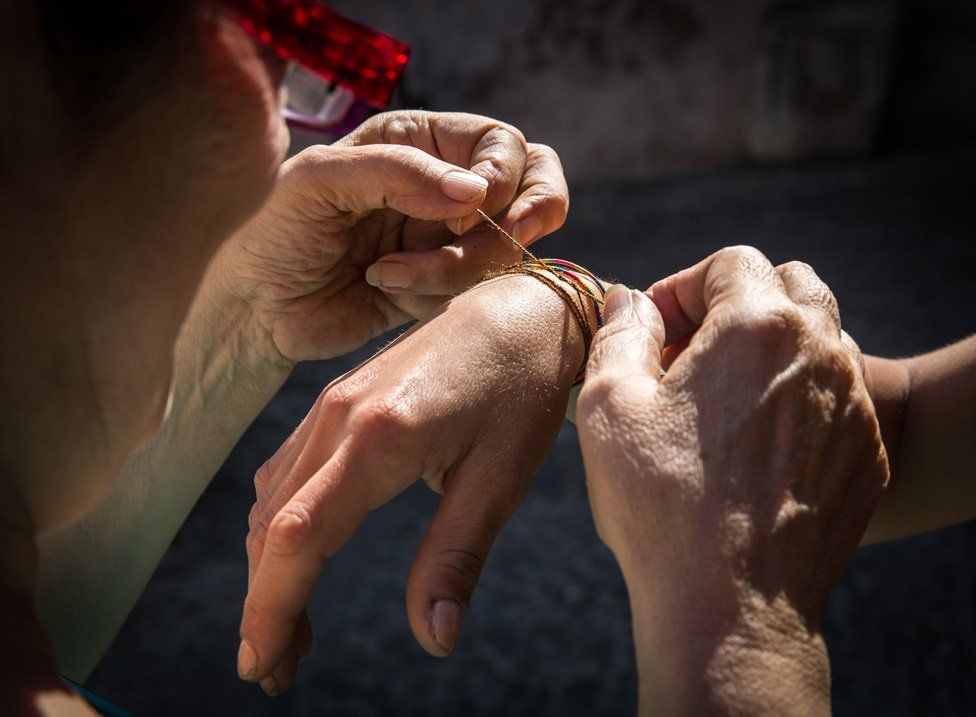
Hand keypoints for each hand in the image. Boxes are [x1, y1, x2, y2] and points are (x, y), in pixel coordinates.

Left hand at [210, 110, 567, 363]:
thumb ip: (397, 172)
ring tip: (392, 272)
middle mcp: (443, 187)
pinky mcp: (443, 289)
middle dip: (530, 212)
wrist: (254, 308)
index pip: (499, 143)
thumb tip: (478, 191)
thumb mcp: (320, 180)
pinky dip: (440, 291)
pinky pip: (479, 290)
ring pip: (509, 247)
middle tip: (508, 235)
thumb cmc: (275, 229)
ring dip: (461, 264)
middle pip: (531, 186)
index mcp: (417, 142)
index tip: (472, 207)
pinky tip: (387, 287)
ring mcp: (448, 240)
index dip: (502, 174)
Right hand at [236, 273, 591, 694]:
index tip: (261, 667)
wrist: (519, 310)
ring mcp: (332, 403)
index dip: (270, 609)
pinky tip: (297, 555)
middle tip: (275, 672)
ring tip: (291, 631)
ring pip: (271, 501)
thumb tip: (435, 640)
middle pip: (272, 527)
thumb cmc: (520, 393)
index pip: (299, 538)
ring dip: (269, 569)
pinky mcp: (338, 399)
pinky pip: (286, 470)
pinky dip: (278, 525)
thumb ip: (457, 557)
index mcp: (380, 438)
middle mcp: (340, 417)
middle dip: (264, 606)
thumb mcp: (500, 479)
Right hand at [576, 247, 888, 714]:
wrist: (731, 607)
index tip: (657, 331)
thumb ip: (620, 331)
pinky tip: (755, 447)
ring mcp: (853, 406)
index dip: (683, 286)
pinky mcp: (867, 454)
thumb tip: (630, 302)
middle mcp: (821, 352)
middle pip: (789, 286)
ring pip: (820, 340)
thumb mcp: (608, 403)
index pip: (730, 262)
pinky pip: (836, 398)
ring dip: (771, 349)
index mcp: (757, 327)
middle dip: (737, 305)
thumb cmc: (661, 503)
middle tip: (691, 354)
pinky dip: (799, 400)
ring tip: (722, 400)